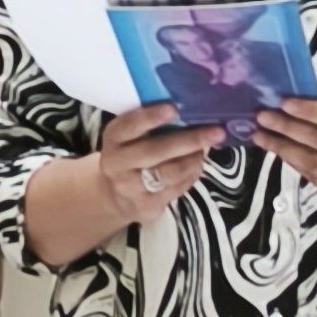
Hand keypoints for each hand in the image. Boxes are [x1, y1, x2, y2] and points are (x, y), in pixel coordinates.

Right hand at [21, 103, 218, 267]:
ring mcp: (132, 191)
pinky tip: (199, 164)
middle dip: (186, 142)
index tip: (172, 107)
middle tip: (212, 131)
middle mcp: (117, 168)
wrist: (104, 197)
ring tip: (209, 145)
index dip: (149, 117)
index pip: (128, 128)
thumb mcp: (123, 140)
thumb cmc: (123, 158)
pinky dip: (192, 176)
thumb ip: (143, 128)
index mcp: (110, 145)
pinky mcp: (146, 209)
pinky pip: (177, 192)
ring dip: (194, 160)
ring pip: (169, 175)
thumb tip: (183, 107)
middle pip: (154, 154)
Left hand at [253, 97, 316, 223]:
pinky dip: (296, 165)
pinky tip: (281, 154)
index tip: (285, 103)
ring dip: (284, 148)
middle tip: (264, 117)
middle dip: (288, 128)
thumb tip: (305, 108)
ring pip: (314, 163)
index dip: (310, 110)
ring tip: (262, 136)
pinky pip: (316, 179)